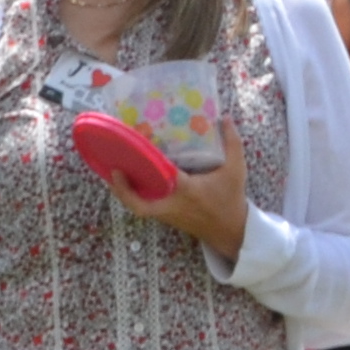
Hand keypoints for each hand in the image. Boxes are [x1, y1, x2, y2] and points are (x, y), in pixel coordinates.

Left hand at [118, 142, 254, 261]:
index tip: (135, 152)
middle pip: (139, 205)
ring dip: (126, 194)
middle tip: (113, 171)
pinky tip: (135, 183)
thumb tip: (224, 117)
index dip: (148, 166)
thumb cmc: (231, 198)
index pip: (164, 178)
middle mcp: (173, 204)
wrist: (230, 231)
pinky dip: (136, 198)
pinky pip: (146, 209)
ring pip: (140, 207)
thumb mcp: (237, 168)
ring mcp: (168, 214)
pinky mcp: (168, 219)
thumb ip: (232, 142)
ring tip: (118, 173)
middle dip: (122, 191)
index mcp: (187, 190)